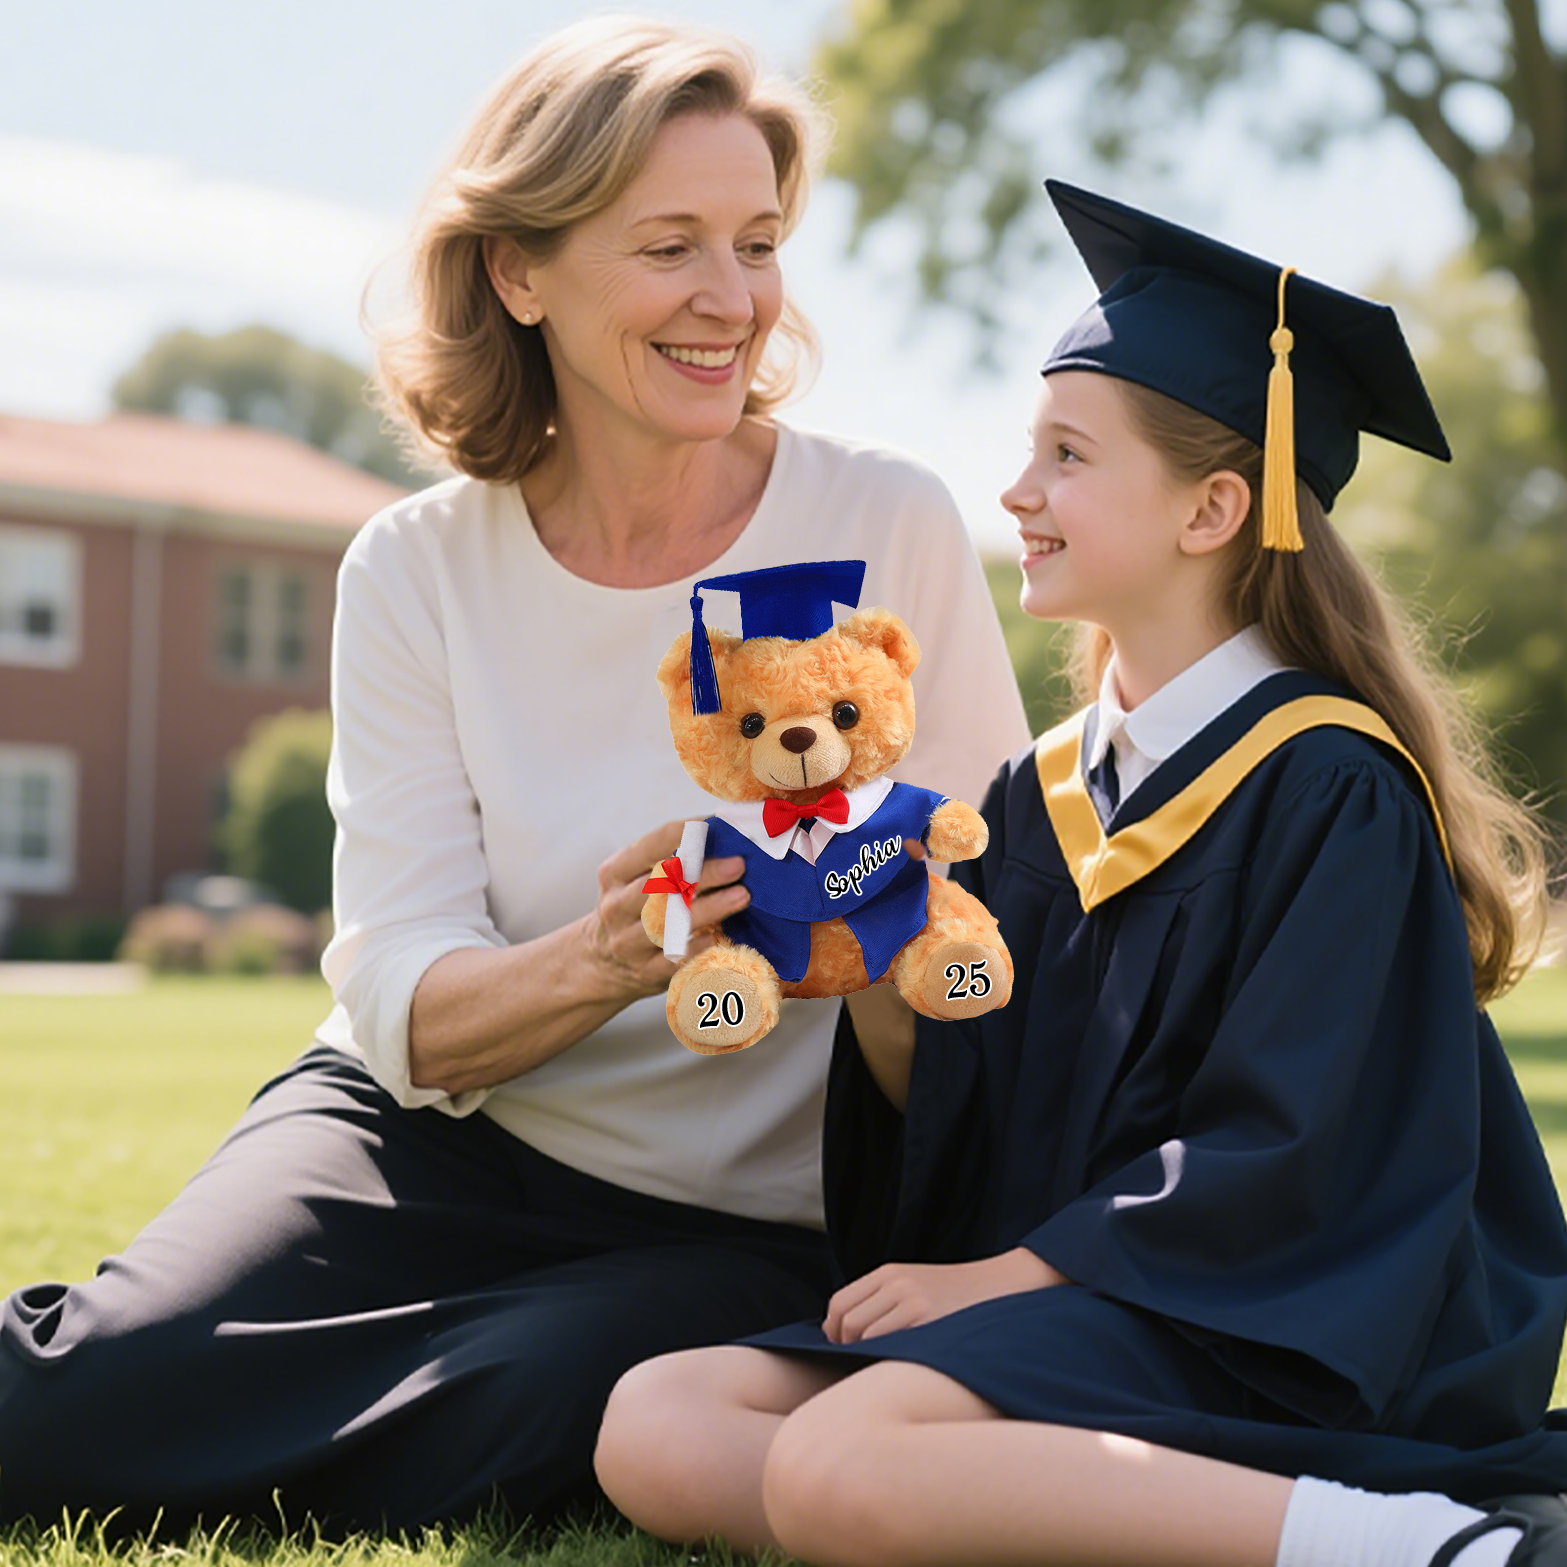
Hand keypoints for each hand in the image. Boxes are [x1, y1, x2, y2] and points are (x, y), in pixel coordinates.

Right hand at [584, 821, 749, 999]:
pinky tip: (718, 936)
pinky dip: (696, 947)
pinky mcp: (644, 972)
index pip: (647, 848)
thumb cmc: (633, 907)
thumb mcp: (633, 877)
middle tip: (738, 864)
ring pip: (669, 923)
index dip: (681, 835)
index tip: (713, 827)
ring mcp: (628, 942)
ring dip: (709, 908)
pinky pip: (673, 959)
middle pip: (662, 886)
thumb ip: (667, 858)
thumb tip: (722, 833)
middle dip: (703, 873)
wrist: (601, 962)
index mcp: (614, 874)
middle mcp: (617, 907)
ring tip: (742, 895)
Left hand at [823, 1248, 1067, 1343]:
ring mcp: (911, 1300)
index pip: (838, 1304)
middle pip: (845, 1323)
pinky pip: (887, 1345)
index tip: (843, 1348)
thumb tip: (846, 1336)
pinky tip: (898, 1366)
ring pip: (862, 1337)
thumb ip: (883, 1302)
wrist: (1002, 1285)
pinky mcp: (928, 1319)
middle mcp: (895, 1282)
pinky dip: (884, 1359)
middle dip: (845, 1348)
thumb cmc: (957, 1296)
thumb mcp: (915, 1285)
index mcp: (888, 1272)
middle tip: (861, 1364)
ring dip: (865, 1356)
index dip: (833, 1331)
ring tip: (882, 1367)